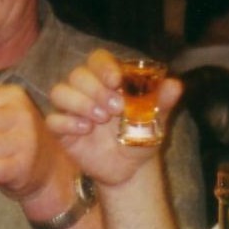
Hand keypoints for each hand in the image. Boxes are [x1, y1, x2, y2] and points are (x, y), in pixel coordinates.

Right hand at [48, 50, 182, 187]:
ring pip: (59, 92)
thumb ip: (163, 102)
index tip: (116, 81)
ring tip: (100, 119)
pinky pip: (53, 120)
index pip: (97, 59)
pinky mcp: (62, 130)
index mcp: (109, 81)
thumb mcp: (156, 121)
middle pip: (77, 74)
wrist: (130, 168)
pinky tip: (84, 130)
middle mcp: (88, 90)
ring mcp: (73, 110)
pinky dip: (66, 122)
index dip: (103, 66)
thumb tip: (175, 85)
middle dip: (95, 89)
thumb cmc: (141, 136)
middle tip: (115, 108)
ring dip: (79, 102)